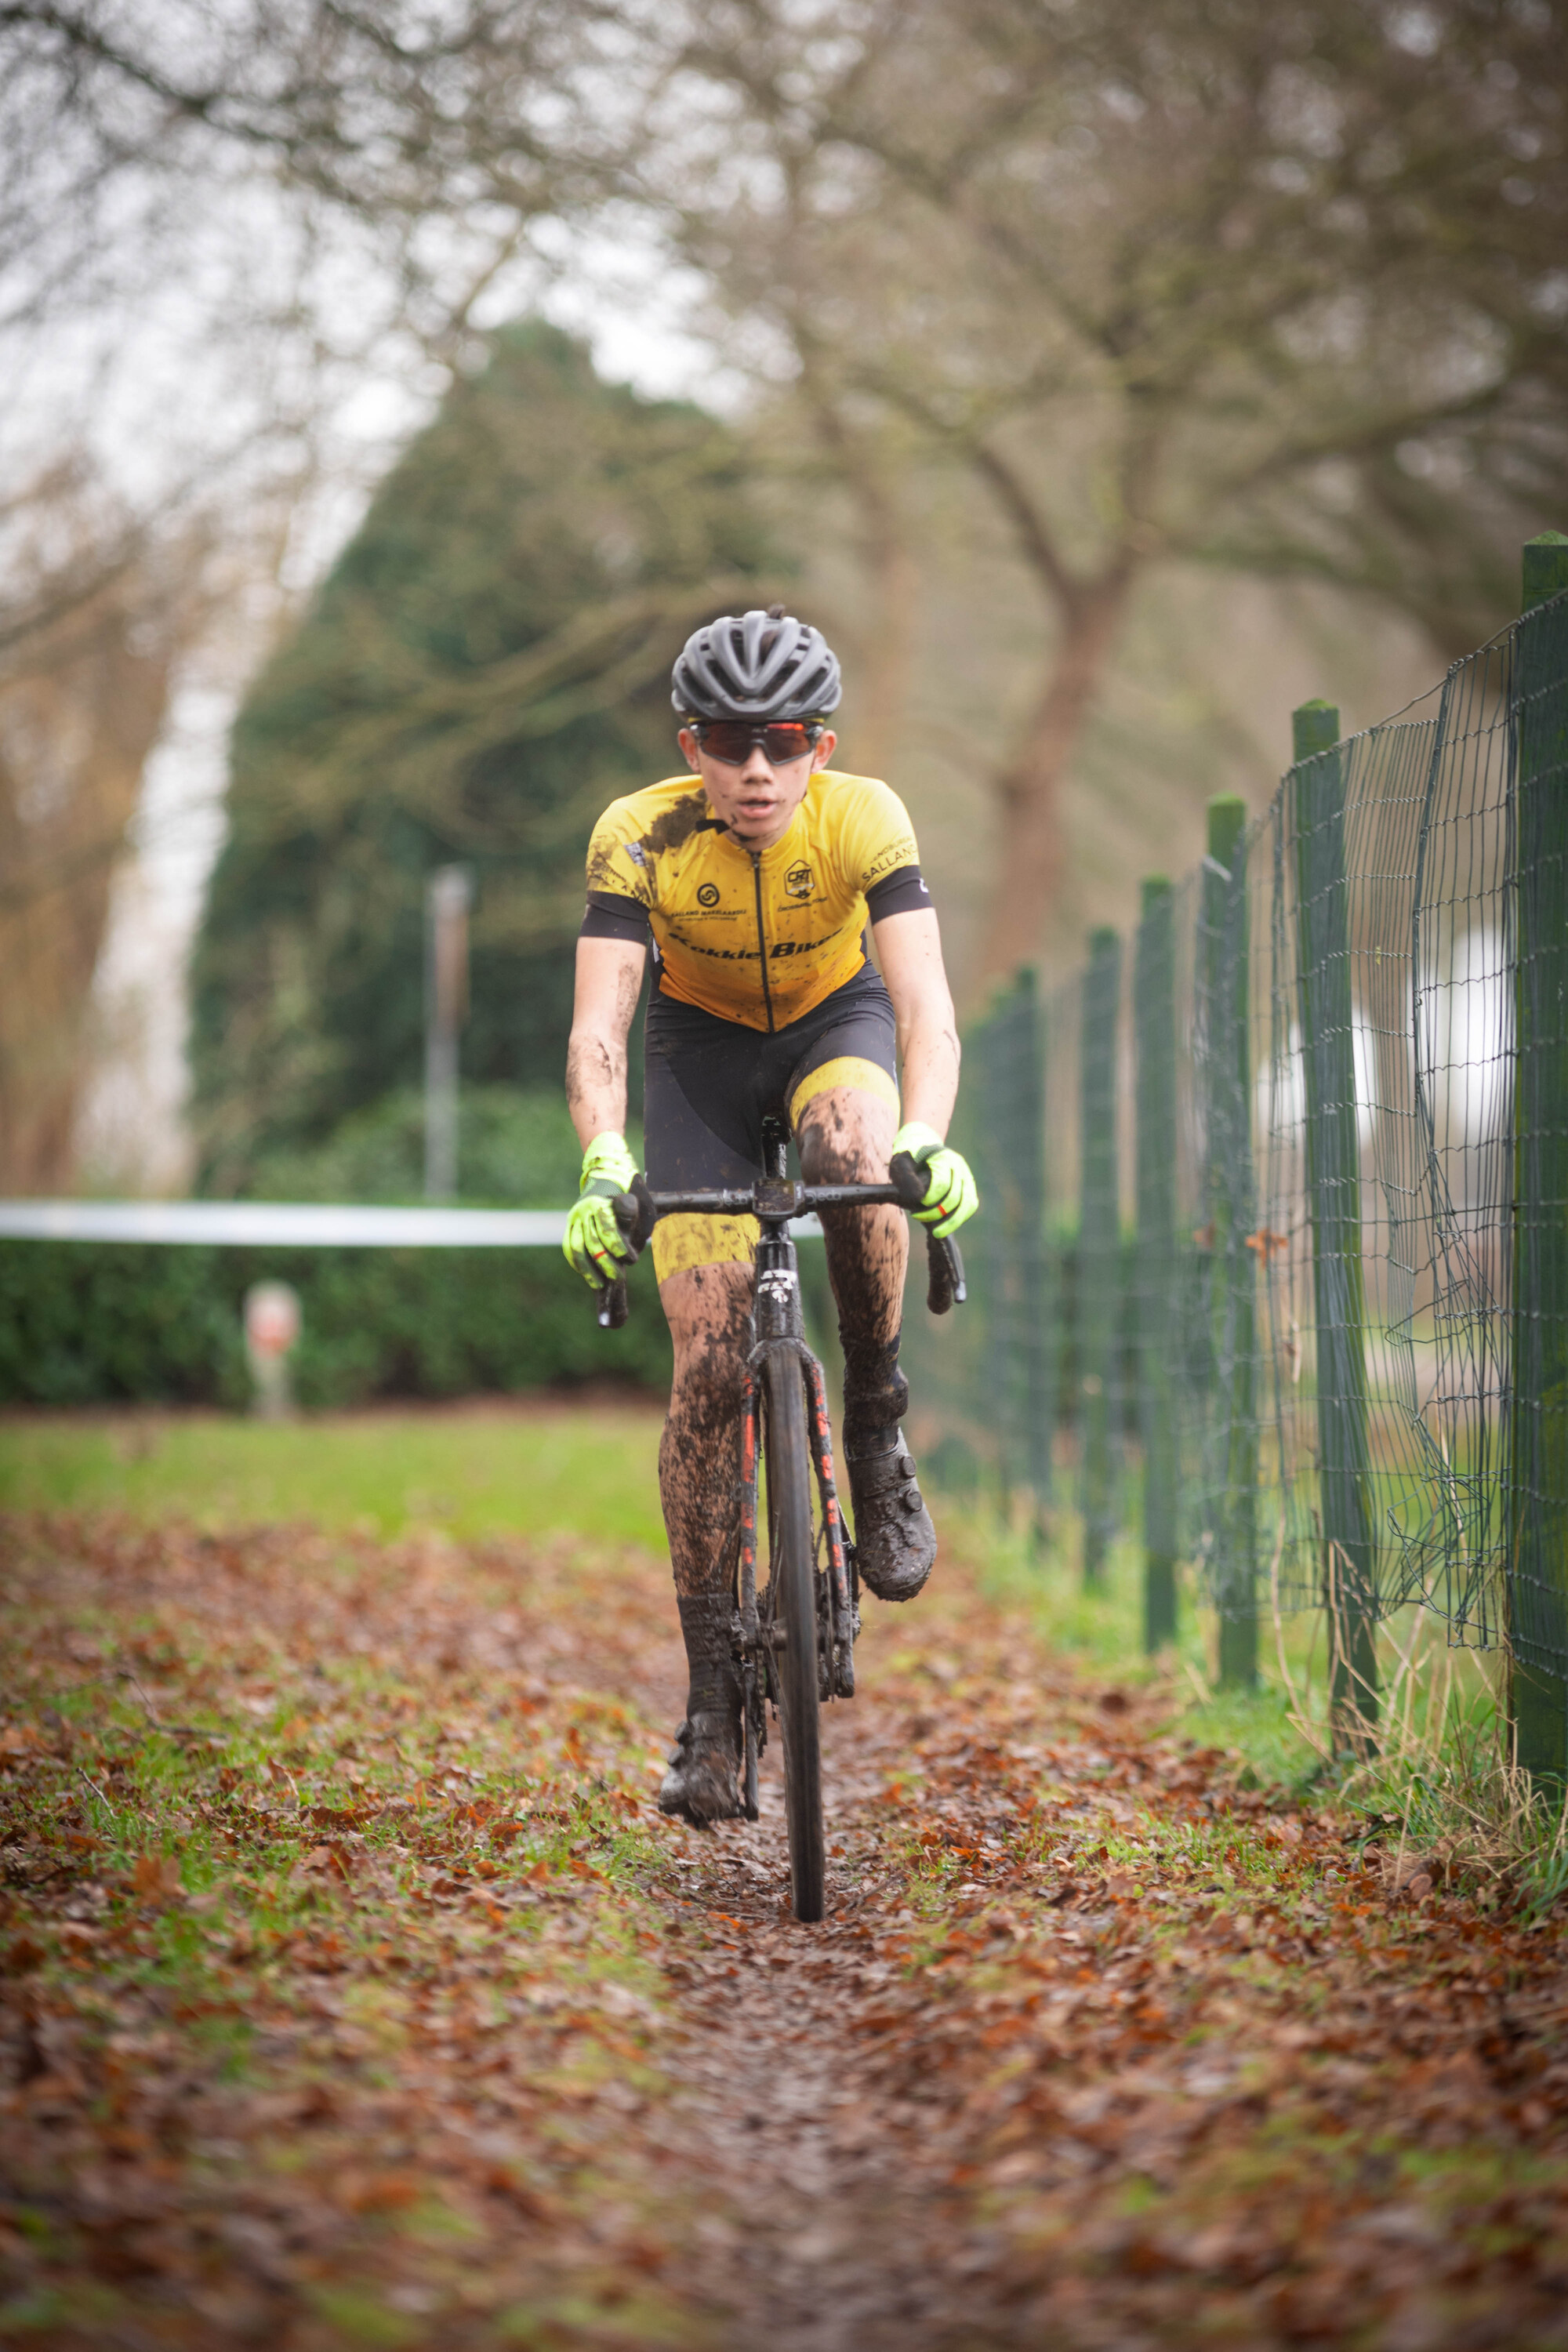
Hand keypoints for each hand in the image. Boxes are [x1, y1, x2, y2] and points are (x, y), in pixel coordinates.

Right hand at [564, 1132, 640, 1286]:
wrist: (609, 1173)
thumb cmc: (631, 1194)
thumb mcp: (642, 1204)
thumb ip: (635, 1225)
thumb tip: (628, 1254)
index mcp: (605, 1201)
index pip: (608, 1229)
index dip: (619, 1247)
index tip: (631, 1259)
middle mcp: (586, 1208)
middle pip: (593, 1242)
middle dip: (605, 1263)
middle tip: (618, 1277)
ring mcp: (576, 1216)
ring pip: (577, 1247)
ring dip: (588, 1269)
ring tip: (599, 1285)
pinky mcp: (570, 1224)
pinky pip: (569, 1247)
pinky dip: (578, 1264)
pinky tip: (589, 1277)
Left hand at [890, 1121, 977, 1238]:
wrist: (922, 1141)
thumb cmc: (909, 1153)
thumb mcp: (900, 1161)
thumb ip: (906, 1176)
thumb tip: (918, 1196)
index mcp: (943, 1158)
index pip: (941, 1185)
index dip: (929, 1201)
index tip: (914, 1209)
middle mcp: (959, 1166)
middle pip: (956, 1197)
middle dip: (937, 1214)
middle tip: (919, 1220)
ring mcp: (966, 1176)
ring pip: (968, 1204)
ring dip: (953, 1222)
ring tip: (937, 1232)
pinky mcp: (968, 1186)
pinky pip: (970, 1205)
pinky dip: (960, 1218)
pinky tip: (945, 1225)